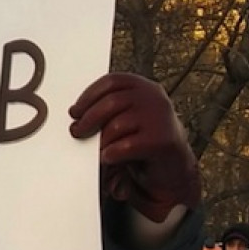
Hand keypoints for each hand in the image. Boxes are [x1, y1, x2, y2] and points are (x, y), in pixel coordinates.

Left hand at [68, 73, 199, 222]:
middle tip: (76, 132)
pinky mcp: (163, 140)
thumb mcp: (127, 119)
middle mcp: (155, 98)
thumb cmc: (143, 141)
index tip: (75, 111)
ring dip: (100, 141)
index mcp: (144, 87)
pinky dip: (112, 153)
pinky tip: (109, 158)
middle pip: (112, 101)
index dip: (89, 95)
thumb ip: (109, 110)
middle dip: (89, 118)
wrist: (173, 167)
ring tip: (96, 150)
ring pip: (117, 125)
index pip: (112, 82)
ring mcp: (161, 118)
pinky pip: (126, 146)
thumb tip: (77, 113)